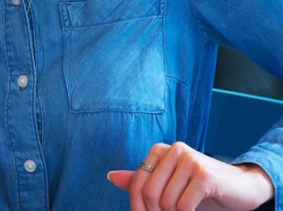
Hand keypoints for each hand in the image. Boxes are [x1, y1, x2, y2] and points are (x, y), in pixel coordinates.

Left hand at [108, 142, 273, 209]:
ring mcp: (189, 160)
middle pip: (148, 193)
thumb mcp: (170, 185)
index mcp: (159, 151)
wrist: (243, 188)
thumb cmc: (203, 189)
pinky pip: (183, 205)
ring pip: (166, 202)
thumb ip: (143, 181)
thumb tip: (111, 176)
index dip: (138, 208)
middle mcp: (173, 150)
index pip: (136, 184)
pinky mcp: (205, 174)